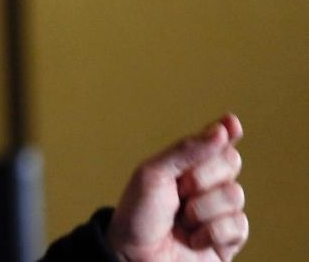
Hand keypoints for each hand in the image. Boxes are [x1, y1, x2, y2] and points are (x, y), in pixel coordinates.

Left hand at [107, 114, 247, 261]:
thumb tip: (222, 129)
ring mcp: (218, 212)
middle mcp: (205, 186)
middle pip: (230, 163)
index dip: (226, 132)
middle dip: (202, 176)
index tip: (231, 124)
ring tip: (182, 220)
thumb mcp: (153, 174)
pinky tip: (194, 239)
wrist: (133, 257)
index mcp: (185, 166)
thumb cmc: (137, 214)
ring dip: (203, 208)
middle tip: (179, 191)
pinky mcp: (227, 240)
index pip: (214, 142)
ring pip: (235, 195)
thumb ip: (186, 150)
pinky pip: (239, 225)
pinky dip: (213, 231)